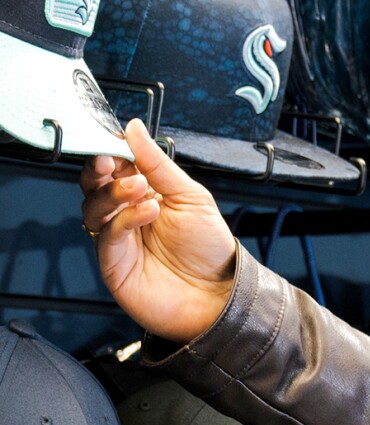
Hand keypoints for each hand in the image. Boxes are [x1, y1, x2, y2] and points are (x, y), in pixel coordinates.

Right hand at [80, 119, 237, 343]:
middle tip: (112, 161)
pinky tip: (148, 211)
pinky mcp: (113, 263)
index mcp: (144, 196)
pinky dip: (125, 218)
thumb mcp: (191, 197)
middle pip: (94, 185)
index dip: (111, 151)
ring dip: (113, 192)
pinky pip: (107, 234)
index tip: (115, 140)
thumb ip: (160, 164)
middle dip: (100, 169)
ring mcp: (118, 240)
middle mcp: (126, 216)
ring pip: (93, 207)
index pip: (114, 166)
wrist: (220, 295)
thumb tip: (134, 129)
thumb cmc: (209, 250)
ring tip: (141, 188)